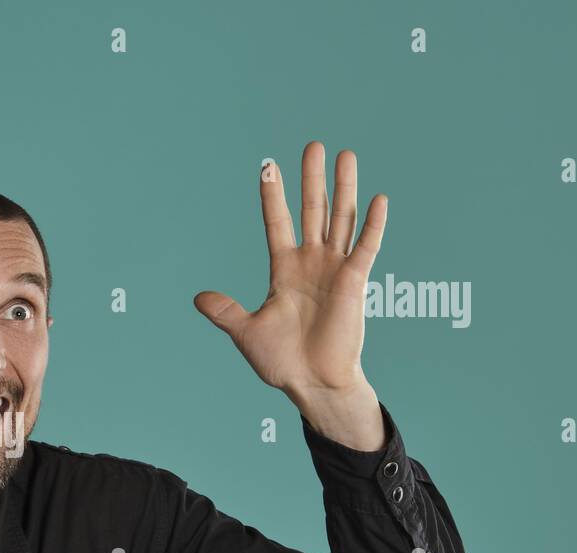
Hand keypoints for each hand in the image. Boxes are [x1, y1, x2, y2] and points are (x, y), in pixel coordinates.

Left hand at [193, 142, 386, 398]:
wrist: (312, 383)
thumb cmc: (282, 361)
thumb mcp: (246, 333)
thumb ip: (226, 312)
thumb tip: (198, 298)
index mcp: (284, 271)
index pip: (277, 223)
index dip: (272, 196)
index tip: (268, 166)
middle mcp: (310, 263)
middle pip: (312, 210)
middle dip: (311, 179)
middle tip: (312, 145)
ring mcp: (334, 270)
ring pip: (340, 219)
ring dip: (343, 188)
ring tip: (344, 155)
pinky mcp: (355, 283)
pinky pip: (366, 248)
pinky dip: (373, 225)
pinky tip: (378, 199)